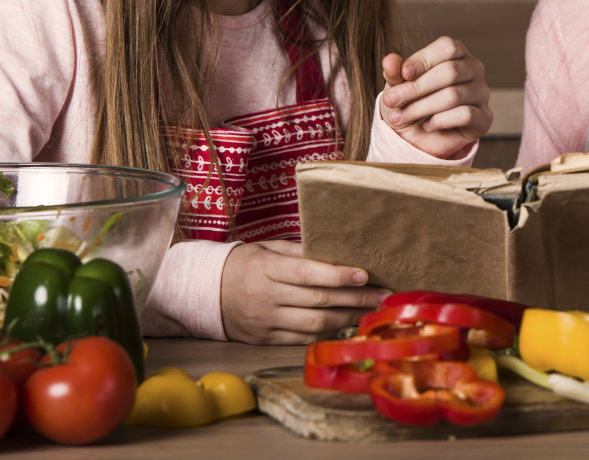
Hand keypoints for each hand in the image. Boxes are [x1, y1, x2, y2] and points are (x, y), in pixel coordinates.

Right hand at [220, 240, 387, 344]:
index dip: (338, 275)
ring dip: (347, 319)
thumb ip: (298, 253)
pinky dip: (327, 333)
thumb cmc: (243, 264)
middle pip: (318, 301)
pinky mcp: (266, 339)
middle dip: (355, 299)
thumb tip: (335, 252)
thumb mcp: (266, 248)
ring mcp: (266, 322)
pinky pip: (303, 339)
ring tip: (370, 312)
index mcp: (266, 269)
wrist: (206, 292)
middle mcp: (267, 297)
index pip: (308, 273)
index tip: (365, 274)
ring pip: (314, 324)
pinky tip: (346, 325)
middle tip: (382, 296)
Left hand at [379, 36, 491, 158]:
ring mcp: (482, 93)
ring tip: (400, 117)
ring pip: (454, 95)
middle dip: (415, 88)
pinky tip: (427, 125)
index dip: (424, 59)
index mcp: (456, 53)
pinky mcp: (484, 118)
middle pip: (450, 72)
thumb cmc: (409, 103)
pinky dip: (441, 121)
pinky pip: (466, 115)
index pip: (447, 47)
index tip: (402, 74)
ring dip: (421, 108)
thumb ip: (394, 72)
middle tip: (391, 101)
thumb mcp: (396, 87)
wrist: (418, 138)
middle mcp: (474, 69)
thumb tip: (389, 60)